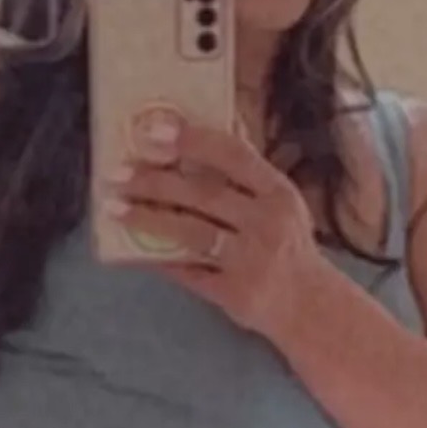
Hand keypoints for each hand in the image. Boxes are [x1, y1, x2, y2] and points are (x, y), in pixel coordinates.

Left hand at [101, 112, 317, 335]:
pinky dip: (160, 259)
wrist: (312, 307)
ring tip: (114, 207)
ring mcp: (251, 261)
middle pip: (203, 194)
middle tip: (117, 173)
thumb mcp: (283, 202)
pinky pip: (189, 273)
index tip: (154, 131)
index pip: (233, 155)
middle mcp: (267, 224)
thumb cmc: (290, 247)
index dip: (193, 140)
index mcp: (278, 193)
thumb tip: (227, 120)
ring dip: (148, 217)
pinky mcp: (235, 294)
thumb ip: (251, 169)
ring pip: (191, 233)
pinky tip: (132, 249)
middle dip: (155, 181)